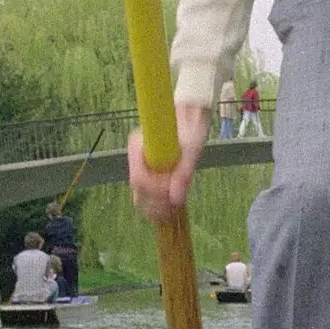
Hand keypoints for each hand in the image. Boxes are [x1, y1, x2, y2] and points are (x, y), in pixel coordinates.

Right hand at [127, 104, 211, 222]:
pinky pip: (149, 191)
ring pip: (141, 193)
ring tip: (172, 213)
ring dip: (155, 206)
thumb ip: (184, 173)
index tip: (171, 196)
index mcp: (138, 146)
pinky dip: (158, 202)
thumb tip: (176, 199)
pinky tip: (171, 208)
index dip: (154, 191)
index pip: (139, 178)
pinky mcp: (151, 170)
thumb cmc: (191, 126)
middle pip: (138, 189)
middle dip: (153, 204)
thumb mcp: (192, 147)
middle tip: (172, 213)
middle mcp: (137, 156)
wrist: (192, 114)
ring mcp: (142, 164)